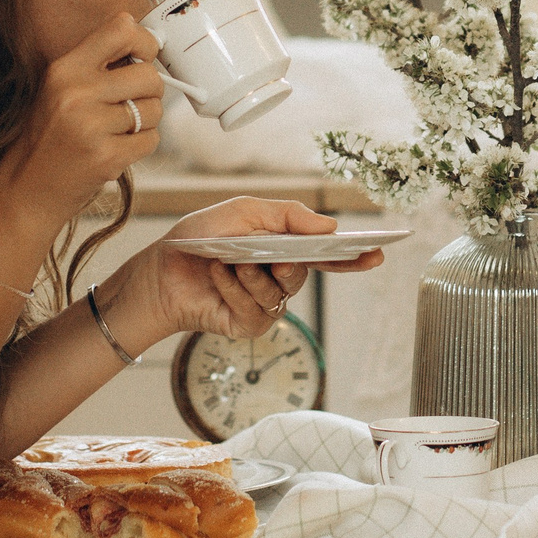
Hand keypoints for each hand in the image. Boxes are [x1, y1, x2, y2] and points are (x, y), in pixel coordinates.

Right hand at [0, 13, 167, 230]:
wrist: (27, 189)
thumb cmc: (49, 137)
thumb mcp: (59, 89)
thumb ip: (97, 65)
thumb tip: (149, 46)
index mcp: (64, 69)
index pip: (122, 29)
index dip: (145, 42)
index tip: (143, 57)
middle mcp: (76, 93)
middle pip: (149, 74)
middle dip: (149, 91)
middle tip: (130, 104)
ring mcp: (91, 126)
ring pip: (154, 109)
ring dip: (145, 121)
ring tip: (116, 130)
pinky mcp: (106, 157)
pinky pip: (151, 139)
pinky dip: (141, 145)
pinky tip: (116, 149)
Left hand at [113, 198, 385, 342]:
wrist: (159, 269)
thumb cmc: (200, 238)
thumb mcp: (244, 212)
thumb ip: (288, 215)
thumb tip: (329, 225)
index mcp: (282, 250)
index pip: (326, 255)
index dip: (353, 257)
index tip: (377, 252)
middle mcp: (277, 279)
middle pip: (303, 273)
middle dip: (290, 261)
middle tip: (276, 255)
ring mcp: (264, 304)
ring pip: (280, 291)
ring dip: (253, 273)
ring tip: (230, 261)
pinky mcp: (247, 325)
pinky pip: (255, 307)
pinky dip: (235, 287)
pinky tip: (218, 275)